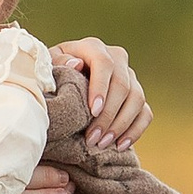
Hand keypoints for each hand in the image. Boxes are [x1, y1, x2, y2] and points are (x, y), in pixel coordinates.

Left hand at [53, 38, 150, 158]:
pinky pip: (145, 113)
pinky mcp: (137, 95)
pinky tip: (120, 146)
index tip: (92, 111)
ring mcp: (130, 77)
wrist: (61, 83)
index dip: (100, 87)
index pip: (104, 63)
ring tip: (102, 144)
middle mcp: (116, 58)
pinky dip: (136, 130)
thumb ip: (57, 63)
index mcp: (93, 48)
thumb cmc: (51, 75)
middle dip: (108, 114)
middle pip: (122, 85)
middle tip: (92, 137)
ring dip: (121, 125)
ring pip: (137, 99)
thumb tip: (76, 64)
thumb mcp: (47, 66)